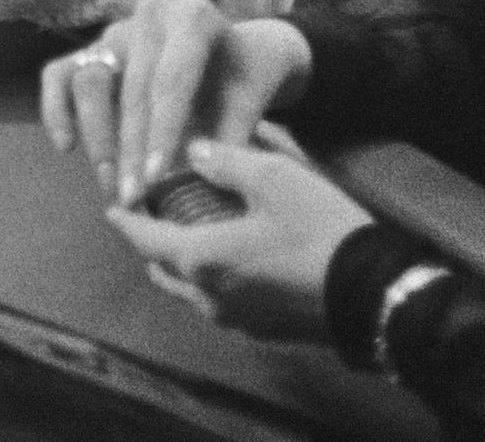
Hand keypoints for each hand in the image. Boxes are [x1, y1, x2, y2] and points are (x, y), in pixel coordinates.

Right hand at [42, 0, 313, 203]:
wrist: (236, 51)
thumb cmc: (245, 75)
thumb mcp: (253, 98)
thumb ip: (231, 133)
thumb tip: (198, 173)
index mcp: (193, 18)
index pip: (172, 80)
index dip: (164, 132)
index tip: (158, 178)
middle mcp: (148, 16)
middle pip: (132, 87)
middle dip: (131, 148)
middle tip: (133, 195)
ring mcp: (115, 31)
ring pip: (90, 80)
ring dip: (98, 136)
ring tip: (109, 183)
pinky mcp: (90, 48)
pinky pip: (59, 75)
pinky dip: (56, 109)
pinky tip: (66, 146)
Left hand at [105, 135, 374, 344]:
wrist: (373, 292)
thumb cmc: (318, 229)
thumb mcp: (274, 176)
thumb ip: (226, 161)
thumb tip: (194, 152)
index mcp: (201, 259)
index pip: (144, 241)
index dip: (126, 221)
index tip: (112, 207)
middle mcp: (210, 297)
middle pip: (164, 271)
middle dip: (152, 245)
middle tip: (154, 216)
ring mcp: (239, 320)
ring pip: (192, 292)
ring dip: (183, 265)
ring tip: (191, 234)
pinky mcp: (266, 331)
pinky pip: (222, 304)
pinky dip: (213, 280)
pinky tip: (232, 259)